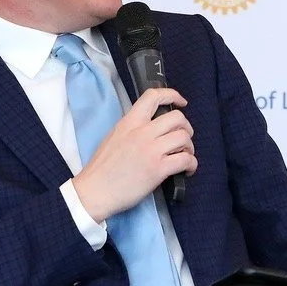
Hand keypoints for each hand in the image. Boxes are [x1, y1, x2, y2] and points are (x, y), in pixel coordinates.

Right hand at [73, 89, 196, 221]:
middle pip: (177, 118)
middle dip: (186, 128)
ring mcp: (151, 150)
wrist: (95, 190)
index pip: (152, 97)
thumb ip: (133, 129)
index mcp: (129, 123)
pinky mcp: (158, 169)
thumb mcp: (114, 137)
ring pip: (184, 137)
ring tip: (183, 156)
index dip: (172, 95)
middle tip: (183, 139)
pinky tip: (187, 170)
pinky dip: (192, 164)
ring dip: (189, 147)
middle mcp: (141, 132)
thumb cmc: (102, 169)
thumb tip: (152, 128)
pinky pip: (186, 160)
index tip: (181, 102)